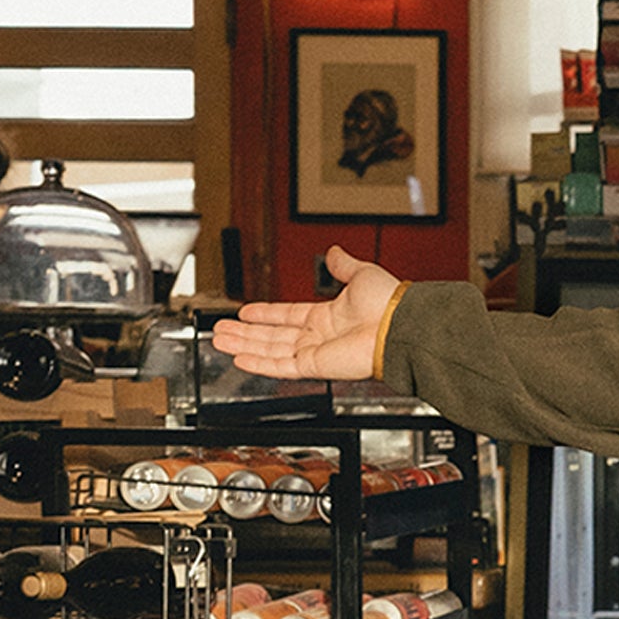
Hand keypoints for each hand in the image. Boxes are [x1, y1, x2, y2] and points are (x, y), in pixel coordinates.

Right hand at [211, 246, 400, 381]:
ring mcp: (317, 352)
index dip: (265, 314)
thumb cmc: (389, 303)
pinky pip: (281, 367)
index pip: (288, 315)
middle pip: (273, 335)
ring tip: (219, 340)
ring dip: (243, 345)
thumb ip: (343, 265)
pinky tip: (239, 358)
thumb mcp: (362, 274)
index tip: (245, 312)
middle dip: (245, 333)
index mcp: (329, 316)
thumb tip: (334, 252)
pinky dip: (259, 364)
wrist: (399, 326)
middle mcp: (320, 336)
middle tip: (220, 330)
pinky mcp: (316, 366)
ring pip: (271, 350)